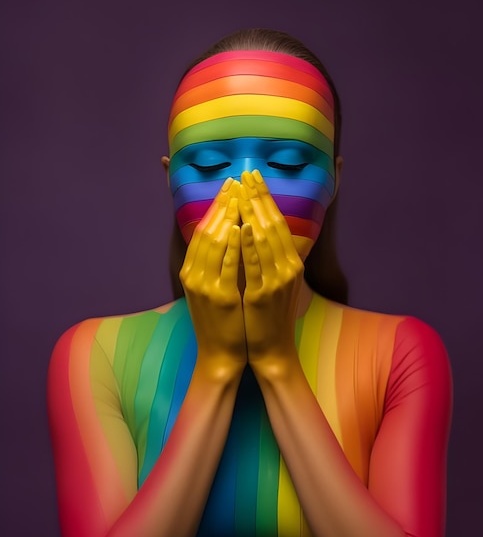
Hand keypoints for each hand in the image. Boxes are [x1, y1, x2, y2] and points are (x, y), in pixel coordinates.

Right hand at [180, 178, 245, 380]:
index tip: (229, 186)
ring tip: (238, 195)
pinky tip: (238, 227)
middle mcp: (193, 275)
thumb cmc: (221, 322)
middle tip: (235, 181)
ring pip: (214, 243)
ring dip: (226, 216)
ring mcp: (204, 286)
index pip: (202, 230)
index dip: (215, 206)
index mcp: (191, 272)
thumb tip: (226, 235)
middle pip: (206, 231)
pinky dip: (232, 244)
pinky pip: (226, 265)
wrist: (220, 355)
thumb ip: (215, 265)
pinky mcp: (221, 298)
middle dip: (222, 204)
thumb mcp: (212, 289)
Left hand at [239, 170, 303, 376]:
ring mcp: (277, 281)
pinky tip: (243, 227)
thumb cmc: (270, 316)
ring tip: (242, 191)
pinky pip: (255, 265)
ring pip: (265, 240)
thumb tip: (263, 230)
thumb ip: (274, 257)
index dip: (266, 198)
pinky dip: (249, 245)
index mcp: (291, 263)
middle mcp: (288, 268)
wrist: (272, 349)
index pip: (278, 222)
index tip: (254, 177)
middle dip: (259, 197)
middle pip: (273, 225)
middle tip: (247, 173)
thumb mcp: (278, 283)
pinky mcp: (262, 295)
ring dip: (253, 213)